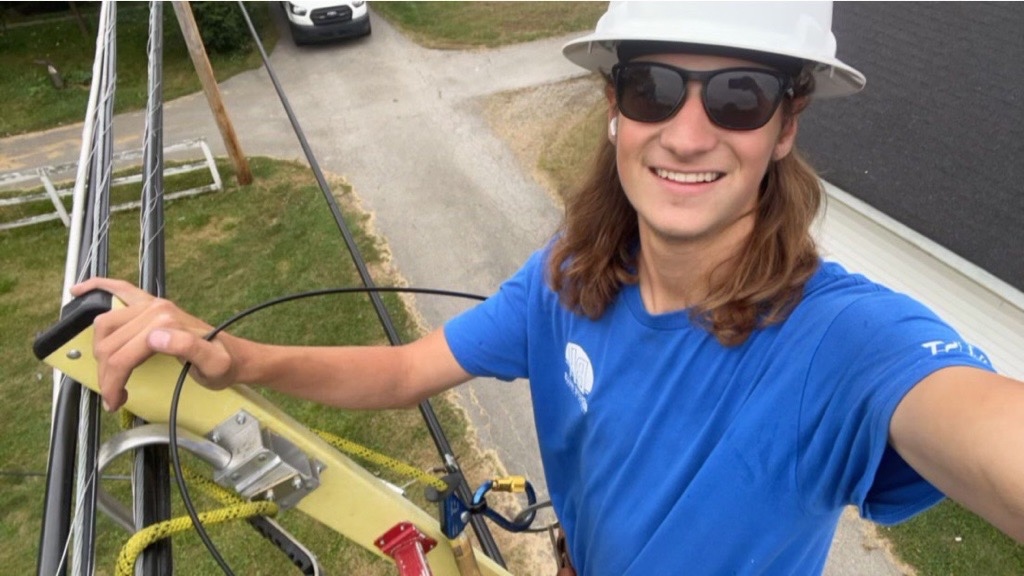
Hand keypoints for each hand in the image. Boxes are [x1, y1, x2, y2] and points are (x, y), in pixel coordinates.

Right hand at [70, 278, 239, 411]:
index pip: (122, 355)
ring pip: (105, 327)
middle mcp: (155, 308)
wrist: (235, 356)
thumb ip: (187, 349)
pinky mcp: (150, 304)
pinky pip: (119, 289)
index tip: (116, 401)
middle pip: (109, 343)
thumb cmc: (224, 365)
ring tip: (112, 376)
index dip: (113, 382)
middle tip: (115, 395)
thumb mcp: (213, 365)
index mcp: (165, 322)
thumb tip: (154, 338)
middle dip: (106, 374)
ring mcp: (151, 304)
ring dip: (100, 352)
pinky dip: (98, 287)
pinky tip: (80, 291)